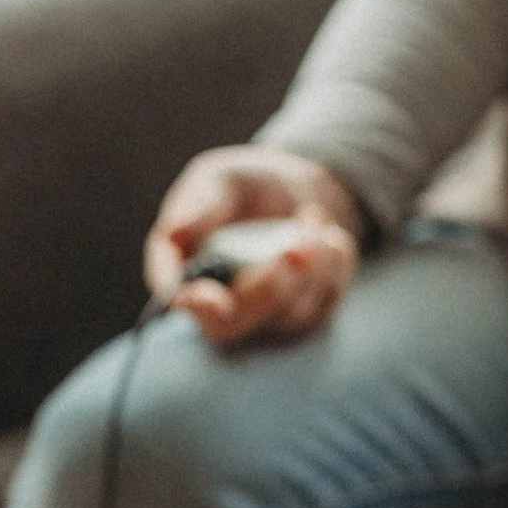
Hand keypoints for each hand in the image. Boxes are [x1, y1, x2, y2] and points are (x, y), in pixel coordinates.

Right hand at [143, 146, 363, 347]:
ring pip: (287, 318)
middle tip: (295, 246)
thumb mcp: (218, 181)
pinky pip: (324, 304)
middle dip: (268, 289)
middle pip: (232, 326)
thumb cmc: (243, 186)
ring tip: (311, 216)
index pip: (183, 301)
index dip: (196, 305)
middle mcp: (220, 307)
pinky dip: (334, 265)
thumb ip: (199, 207)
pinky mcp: (305, 315)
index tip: (212, 299)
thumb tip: (173, 232)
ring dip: (310, 266)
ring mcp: (264, 317)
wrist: (294, 191)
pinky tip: (328, 233)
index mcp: (186, 274)